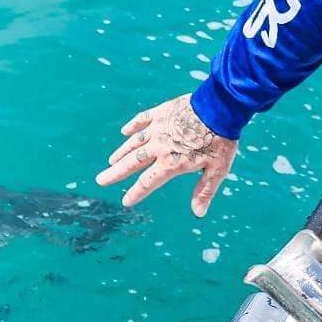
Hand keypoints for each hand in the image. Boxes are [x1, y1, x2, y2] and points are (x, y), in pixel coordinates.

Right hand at [97, 93, 238, 215]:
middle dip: (116, 173)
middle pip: (132, 163)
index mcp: (171, 163)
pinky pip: (143, 119)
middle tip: (100, 180)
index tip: (126, 201)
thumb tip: (198, 213)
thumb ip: (204, 191)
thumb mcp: (217, 170)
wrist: (220, 108)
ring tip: (111, 161)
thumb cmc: (221, 140)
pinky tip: (124, 131)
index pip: (148, 182)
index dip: (136, 193)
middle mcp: (159, 147)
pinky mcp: (162, 113)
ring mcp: (159, 128)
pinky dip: (133, 126)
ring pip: (134, 143)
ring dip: (122, 152)